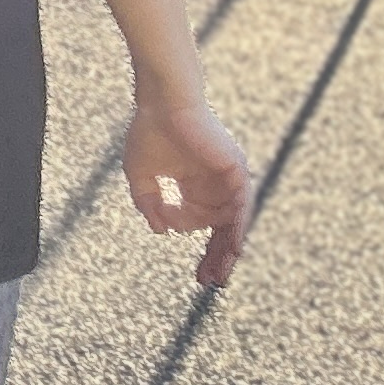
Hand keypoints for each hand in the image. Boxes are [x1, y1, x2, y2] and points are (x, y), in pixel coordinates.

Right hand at [122, 90, 252, 287]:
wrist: (162, 103)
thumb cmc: (149, 131)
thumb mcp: (141, 176)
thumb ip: (149, 203)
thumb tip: (162, 230)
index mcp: (194, 181)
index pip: (198, 219)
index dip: (189, 240)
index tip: (178, 250)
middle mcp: (214, 182)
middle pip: (221, 227)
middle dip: (215, 255)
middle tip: (209, 281)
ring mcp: (227, 177)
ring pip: (234, 222)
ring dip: (228, 249)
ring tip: (221, 274)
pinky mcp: (236, 171)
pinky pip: (242, 206)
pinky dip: (239, 228)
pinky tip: (234, 249)